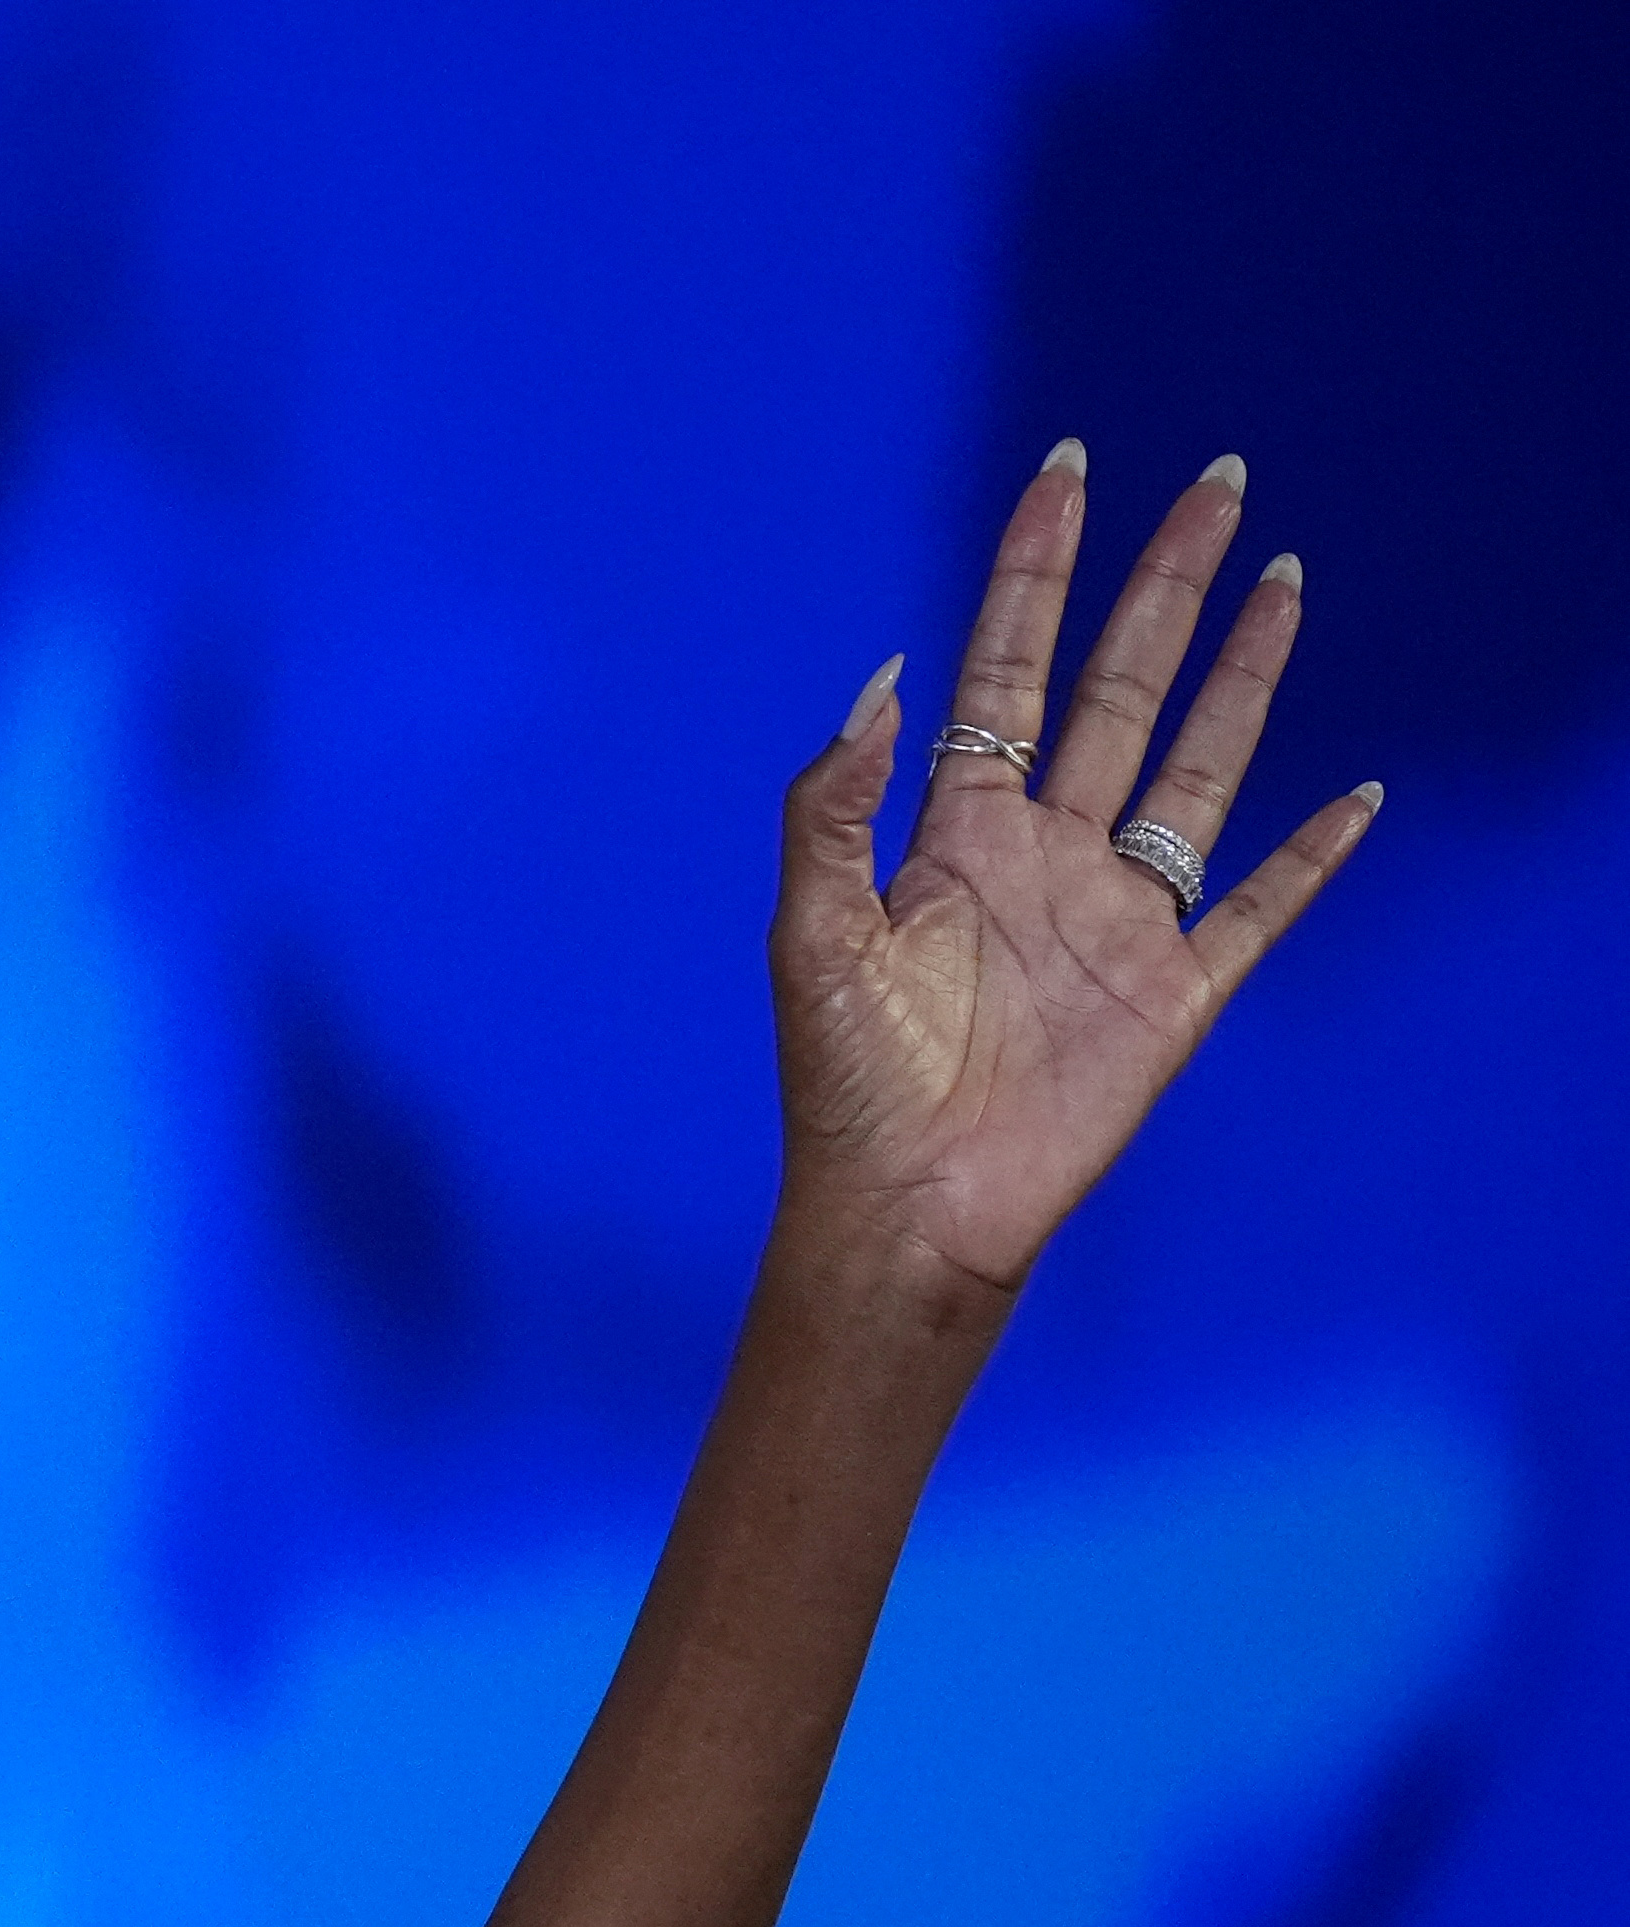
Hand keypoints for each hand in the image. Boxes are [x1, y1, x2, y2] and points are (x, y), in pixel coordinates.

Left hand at [767, 443, 1378, 1297]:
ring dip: (1243, 675)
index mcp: (956, 834)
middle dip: (1164, 586)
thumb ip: (833, 805)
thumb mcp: (810, 932)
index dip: (1036, 575)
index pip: (1006, 672)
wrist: (904, 1208)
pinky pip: (1261, 907)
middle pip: (1120, 690)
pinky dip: (1313, 856)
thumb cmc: (843, 1085)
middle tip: (1215, 485)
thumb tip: (885, 677)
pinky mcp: (1177, 993)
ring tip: (1285, 579)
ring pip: (1199, 766)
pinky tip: (1357, 799)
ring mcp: (1118, 918)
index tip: (1067, 477)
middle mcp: (1047, 856)